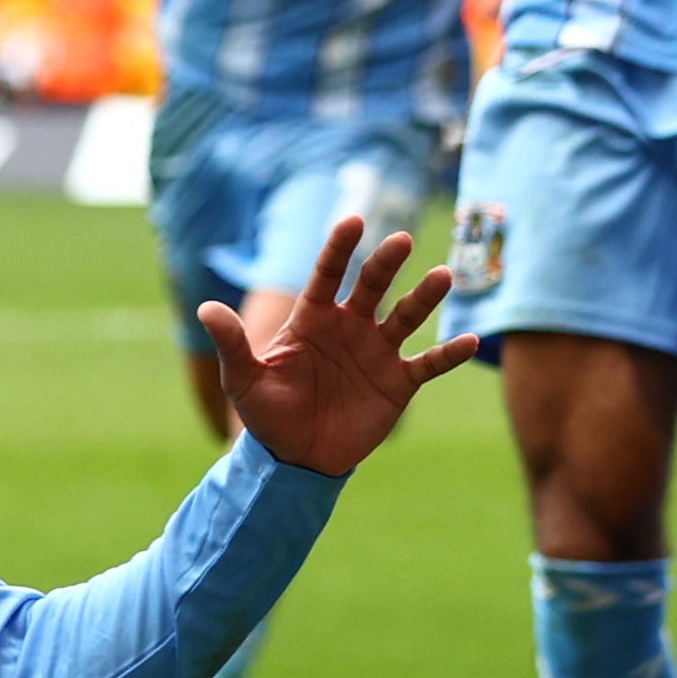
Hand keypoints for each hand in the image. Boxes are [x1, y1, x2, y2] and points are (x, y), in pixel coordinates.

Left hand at [201, 217, 474, 476]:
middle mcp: (350, 327)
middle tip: (400, 240)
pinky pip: (429, 363)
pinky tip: (472, 340)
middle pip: (372, 286)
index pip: (327, 275)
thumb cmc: (268, 413)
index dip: (339, 249)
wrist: (296, 457)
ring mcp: (378, 352)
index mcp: (313, 319)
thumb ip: (231, 344)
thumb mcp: (243, 380)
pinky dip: (449, 353)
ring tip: (444, 275)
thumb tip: (205, 308)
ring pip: (406, 316)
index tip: (352, 220)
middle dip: (385, 263)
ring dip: (424, 297)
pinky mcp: (399, 382)